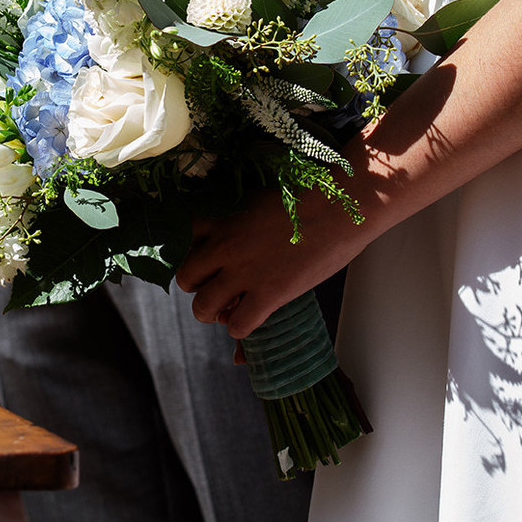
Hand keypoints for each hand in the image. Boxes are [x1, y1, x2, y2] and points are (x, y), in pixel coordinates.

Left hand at [175, 188, 369, 338]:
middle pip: (185, 277)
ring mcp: (244, 271)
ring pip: (202, 307)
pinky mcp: (268, 293)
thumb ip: (239, 217)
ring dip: (211, 312)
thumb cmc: (309, 194)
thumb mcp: (259, 198)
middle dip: (197, 286)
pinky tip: (252, 318)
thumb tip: (233, 231)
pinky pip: (237, 325)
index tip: (203, 258)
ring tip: (227, 309)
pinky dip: (240, 327)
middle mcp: (225, 245)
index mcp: (221, 216)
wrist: (342, 204)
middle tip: (216, 286)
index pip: (180, 240)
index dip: (188, 253)